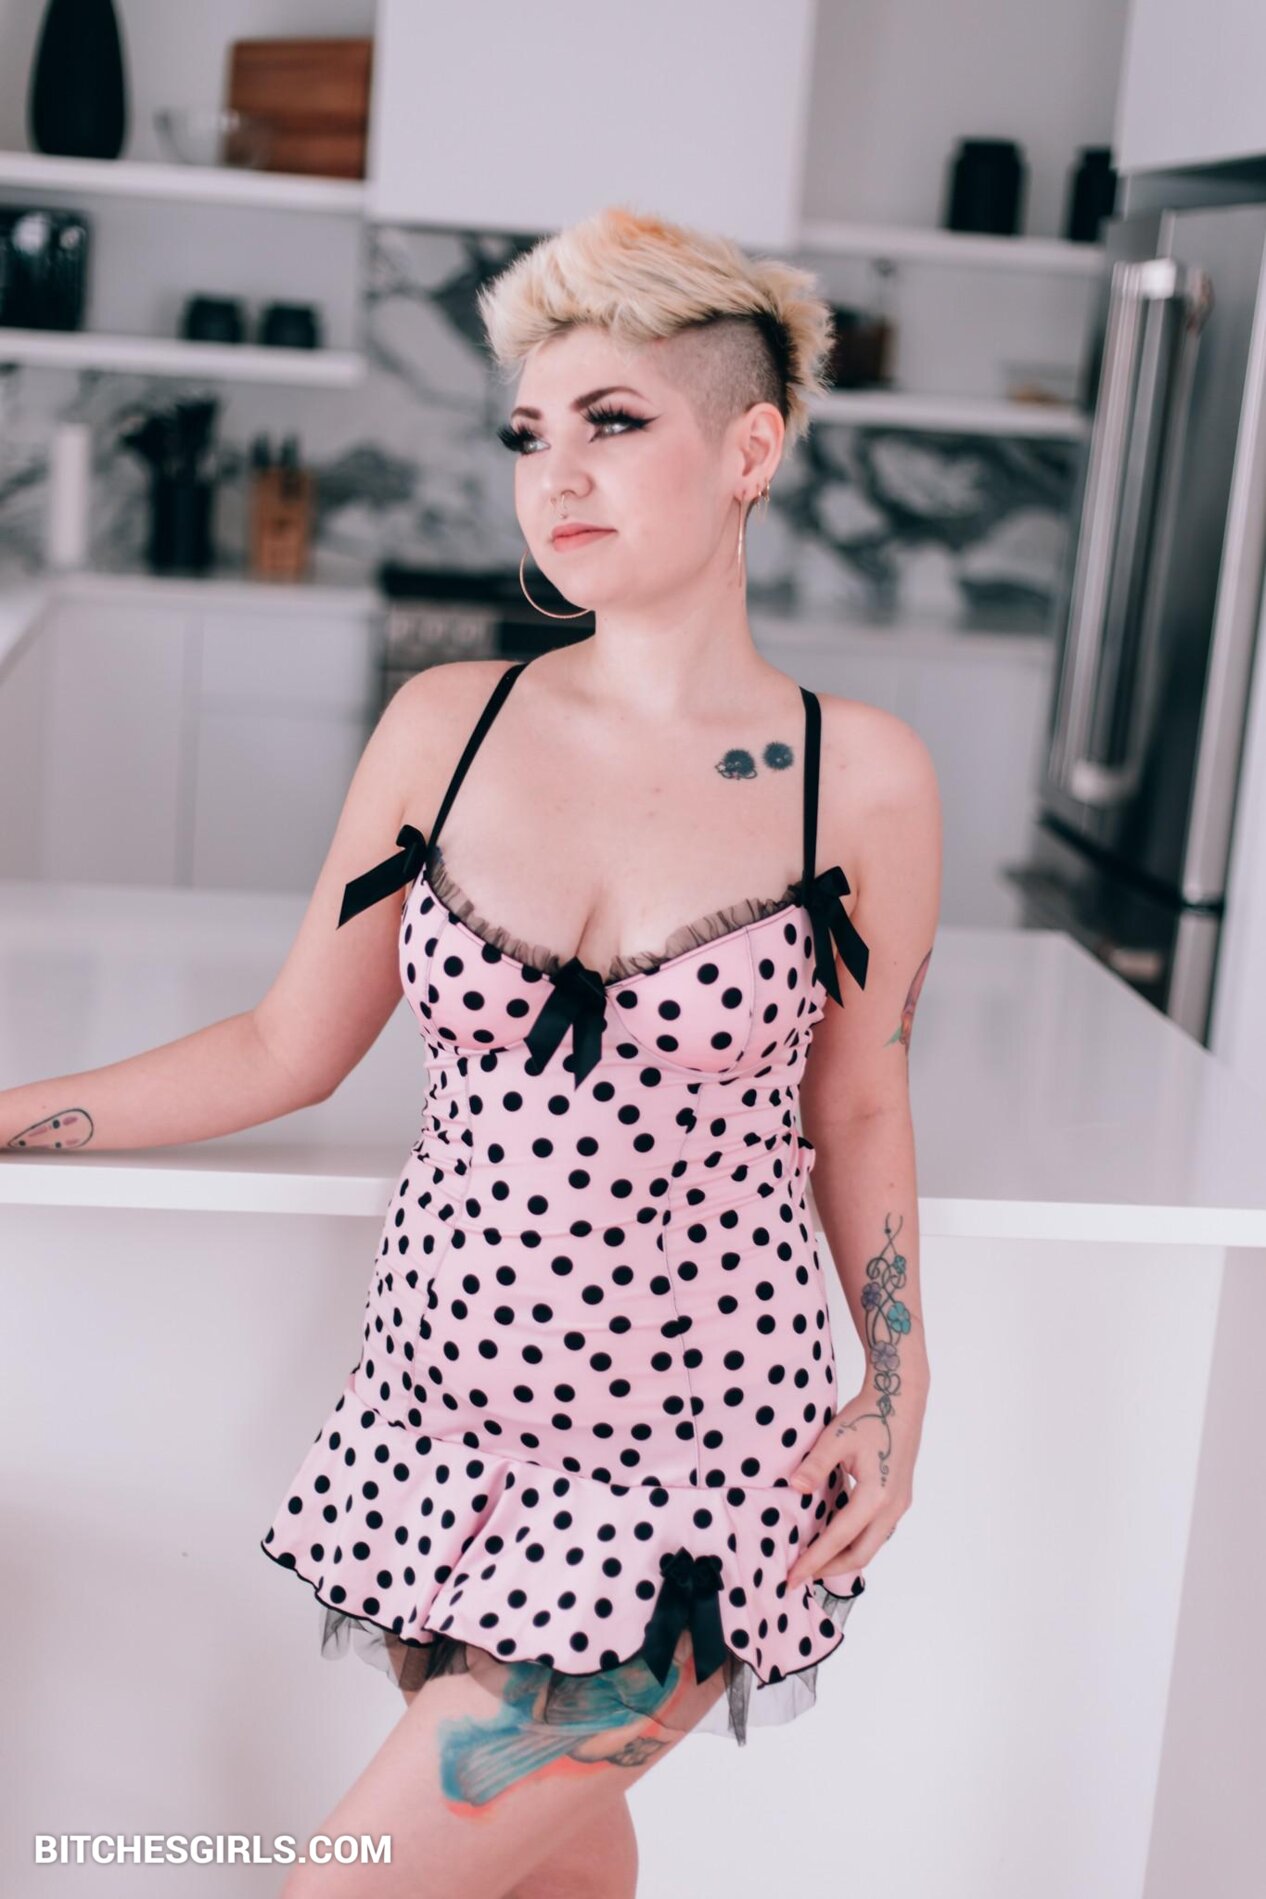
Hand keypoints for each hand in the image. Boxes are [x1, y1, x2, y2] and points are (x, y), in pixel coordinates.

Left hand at [783, 1387, 916, 1591]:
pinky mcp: (899, 1499)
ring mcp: (899, 1505)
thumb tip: (795, 1488)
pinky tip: (836, 1538)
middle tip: (801, 1576)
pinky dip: (855, 1542)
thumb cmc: (869, 1416)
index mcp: (876, 1496)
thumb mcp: (836, 1437)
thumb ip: (815, 1466)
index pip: (839, 1538)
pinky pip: (877, 1532)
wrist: (901, 1400)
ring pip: (871, 1545)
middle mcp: (892, 1507)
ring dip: (844, 1558)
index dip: (814, 1560)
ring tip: (815, 1561)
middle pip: (861, 1554)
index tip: (793, 1577)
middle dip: (830, 1569)